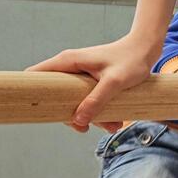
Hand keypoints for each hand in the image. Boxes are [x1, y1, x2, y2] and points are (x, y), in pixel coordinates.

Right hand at [29, 33, 161, 132]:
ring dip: (89, 117)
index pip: (35, 75)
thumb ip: (96, 100)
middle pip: (54, 96)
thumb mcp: (114, 82)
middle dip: (68, 115)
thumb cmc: (131, 60)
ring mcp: (79, 74)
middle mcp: (70, 67)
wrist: (146, 49)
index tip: (36, 112)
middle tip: (84, 128)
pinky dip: (98, 111)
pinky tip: (115, 121)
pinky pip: (87, 99)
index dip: (31, 93)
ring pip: (73, 101)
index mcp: (68, 61)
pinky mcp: (90, 81)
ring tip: (111, 126)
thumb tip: (77, 120)